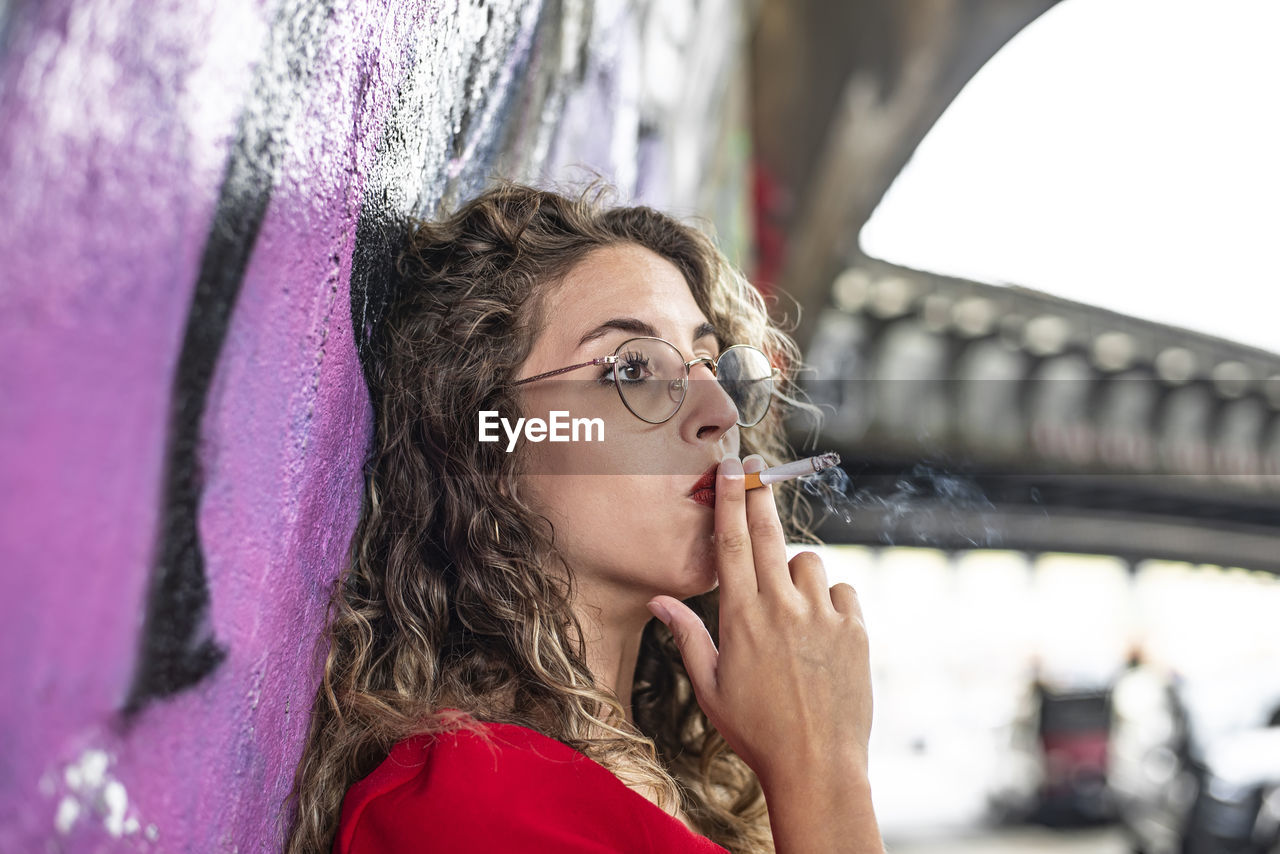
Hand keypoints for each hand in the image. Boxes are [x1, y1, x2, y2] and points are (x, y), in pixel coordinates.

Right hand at [647, 454, 873, 788]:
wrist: (816, 766)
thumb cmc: (755, 732)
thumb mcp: (710, 688)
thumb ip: (687, 636)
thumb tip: (658, 600)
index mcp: (741, 618)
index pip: (732, 543)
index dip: (730, 501)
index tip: (731, 470)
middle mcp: (782, 608)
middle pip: (769, 534)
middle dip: (759, 495)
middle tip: (756, 468)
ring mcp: (822, 616)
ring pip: (810, 563)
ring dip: (798, 571)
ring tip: (791, 609)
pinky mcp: (855, 630)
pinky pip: (844, 592)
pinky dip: (832, 601)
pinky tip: (822, 630)